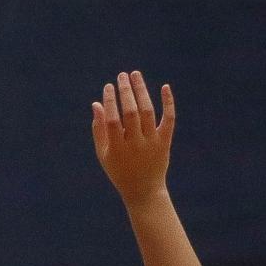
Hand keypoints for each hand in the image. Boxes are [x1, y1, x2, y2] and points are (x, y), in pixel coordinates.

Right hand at [91, 70, 172, 205]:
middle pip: (130, 113)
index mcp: (116, 149)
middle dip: (125, 92)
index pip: (112, 120)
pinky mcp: (165, 141)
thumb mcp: (104, 154)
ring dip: (142, 91)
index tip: (108, 86)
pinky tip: (164, 86)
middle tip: (122, 75)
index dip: (110, 101)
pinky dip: (168, 102)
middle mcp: (134, 144)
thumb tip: (97, 104)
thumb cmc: (119, 170)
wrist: (143, 190)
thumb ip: (99, 129)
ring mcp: (151, 142)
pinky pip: (169, 118)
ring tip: (135, 75)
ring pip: (148, 111)